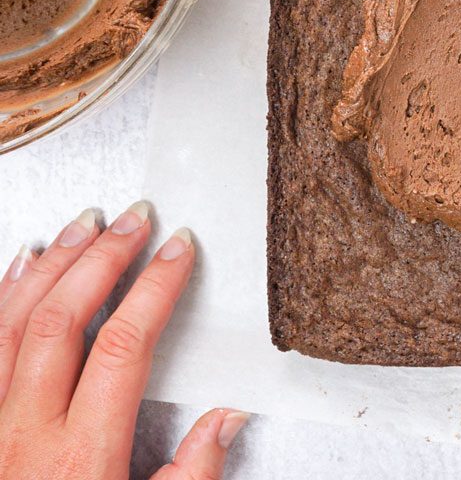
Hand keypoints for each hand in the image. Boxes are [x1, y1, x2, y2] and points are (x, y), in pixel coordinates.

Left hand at [0, 203, 246, 478]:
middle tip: (135, 219)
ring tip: (86, 224)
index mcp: (80, 455)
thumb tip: (225, 419)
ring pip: (12, 320)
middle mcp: (23, 430)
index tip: (179, 250)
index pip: (125, 345)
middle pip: (64, 319)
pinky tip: (21, 264)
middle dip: (105, 257)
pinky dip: (1, 293)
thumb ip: (189, 475)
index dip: (156, 286)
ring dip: (53, 262)